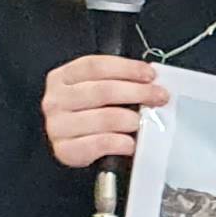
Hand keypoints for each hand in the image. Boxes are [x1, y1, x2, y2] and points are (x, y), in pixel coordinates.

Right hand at [42, 54, 164, 171]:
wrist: (72, 147)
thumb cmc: (88, 114)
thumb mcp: (95, 91)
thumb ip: (115, 81)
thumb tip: (150, 82)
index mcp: (61, 78)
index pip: (95, 66)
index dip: (126, 68)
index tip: (150, 75)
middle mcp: (56, 100)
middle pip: (102, 90)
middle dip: (137, 92)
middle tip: (159, 97)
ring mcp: (58, 126)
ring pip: (103, 118)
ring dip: (130, 119)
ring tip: (144, 121)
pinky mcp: (65, 150)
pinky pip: (100, 144)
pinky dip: (120, 142)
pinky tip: (131, 143)